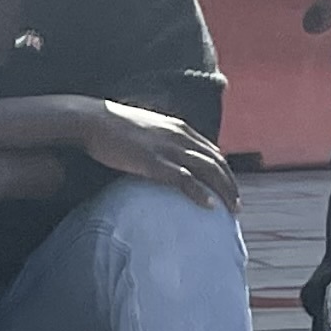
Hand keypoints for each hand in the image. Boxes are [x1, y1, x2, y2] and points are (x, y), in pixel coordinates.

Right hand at [65, 98, 236, 207]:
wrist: (94, 120)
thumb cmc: (113, 127)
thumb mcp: (145, 130)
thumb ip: (159, 141)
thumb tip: (161, 156)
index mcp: (180, 128)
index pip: (212, 151)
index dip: (224, 171)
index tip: (228, 188)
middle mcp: (181, 136)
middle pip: (217, 162)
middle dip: (230, 184)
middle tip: (237, 205)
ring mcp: (169, 149)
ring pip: (208, 171)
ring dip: (223, 191)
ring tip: (231, 209)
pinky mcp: (155, 163)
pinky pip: (185, 180)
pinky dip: (200, 193)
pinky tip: (209, 206)